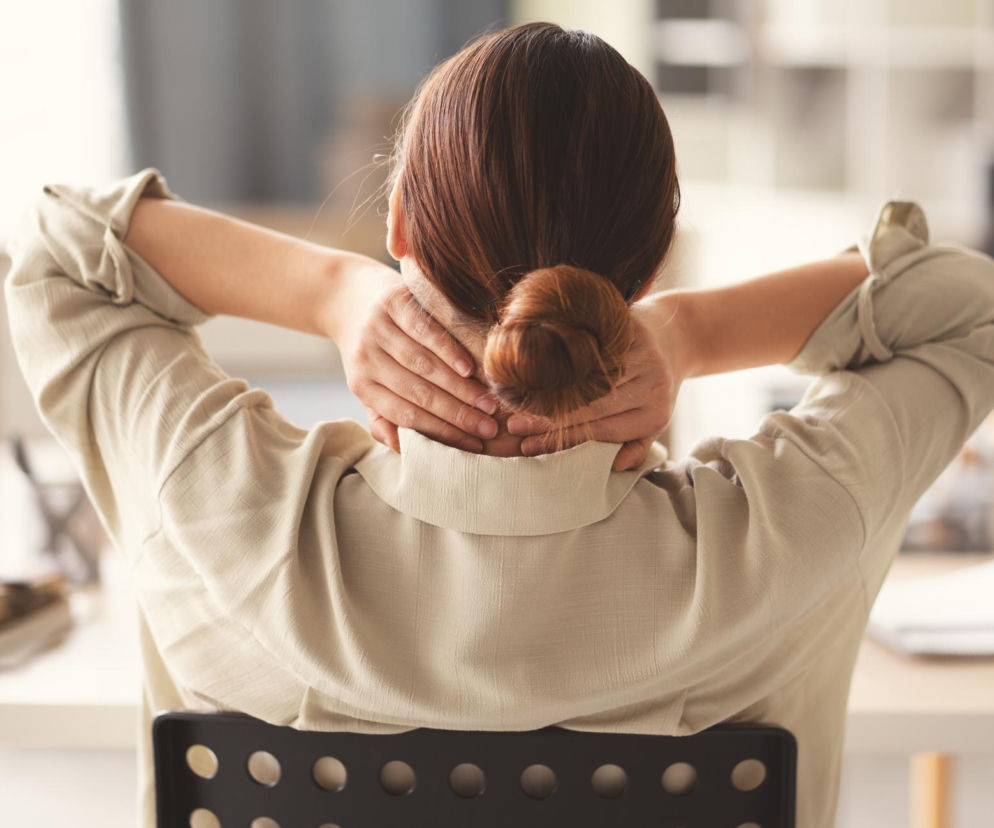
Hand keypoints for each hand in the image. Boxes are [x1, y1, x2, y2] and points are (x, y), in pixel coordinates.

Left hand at [334, 262, 498, 452]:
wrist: (346, 295)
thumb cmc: (369, 348)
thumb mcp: (370, 385)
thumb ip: (384, 418)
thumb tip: (404, 449)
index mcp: (362, 385)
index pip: (406, 416)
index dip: (441, 433)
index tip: (474, 445)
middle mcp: (367, 359)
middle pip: (418, 393)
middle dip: (457, 415)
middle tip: (489, 427)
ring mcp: (378, 329)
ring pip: (424, 366)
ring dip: (459, 387)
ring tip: (487, 402)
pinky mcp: (392, 302)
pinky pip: (423, 330)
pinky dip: (447, 350)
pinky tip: (469, 367)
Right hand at [505, 291, 690, 471]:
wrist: (679, 333)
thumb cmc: (656, 381)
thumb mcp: (654, 418)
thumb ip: (636, 444)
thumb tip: (614, 467)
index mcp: (654, 414)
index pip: (600, 432)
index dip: (562, 440)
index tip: (529, 446)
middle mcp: (651, 387)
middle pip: (591, 408)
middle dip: (548, 420)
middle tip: (514, 426)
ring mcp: (642, 356)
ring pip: (586, 379)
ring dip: (550, 389)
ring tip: (518, 400)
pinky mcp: (632, 329)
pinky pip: (590, 347)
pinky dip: (562, 354)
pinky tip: (536, 363)